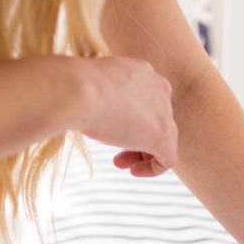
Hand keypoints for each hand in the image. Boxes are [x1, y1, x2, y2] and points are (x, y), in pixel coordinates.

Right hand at [77, 56, 177, 176]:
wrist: (80, 90)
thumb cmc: (75, 87)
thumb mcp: (92, 85)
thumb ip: (103, 95)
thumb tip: (96, 109)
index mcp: (142, 72)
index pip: (148, 100)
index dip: (133, 119)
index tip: (114, 129)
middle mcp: (158, 89)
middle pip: (157, 120)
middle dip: (138, 139)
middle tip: (117, 153)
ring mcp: (164, 113)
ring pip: (165, 139)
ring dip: (144, 155)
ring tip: (121, 164)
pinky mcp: (162, 137)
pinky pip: (168, 159)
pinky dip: (153, 168)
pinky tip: (134, 171)